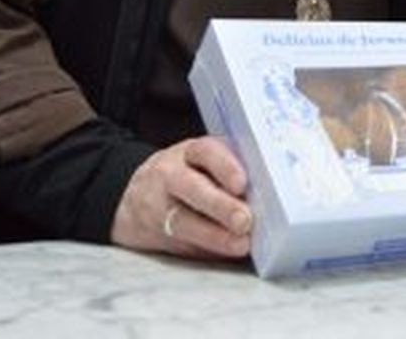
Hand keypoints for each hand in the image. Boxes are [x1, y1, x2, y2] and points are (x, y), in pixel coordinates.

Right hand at [111, 136, 252, 259]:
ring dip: (214, 236)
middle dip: (221, 206)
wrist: (134, 197)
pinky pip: (181, 244)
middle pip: (192, 188)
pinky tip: (226, 254)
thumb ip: (232, 168)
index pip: (206, 152)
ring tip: (240, 245)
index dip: (225, 166)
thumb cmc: (189, 174)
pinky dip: (206, 251)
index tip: (242, 184)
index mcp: (190, 152)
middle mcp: (170, 176)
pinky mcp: (156, 235)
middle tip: (245, 220)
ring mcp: (160, 207)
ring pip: (183, 222)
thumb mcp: (205, 160)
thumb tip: (271, 190)